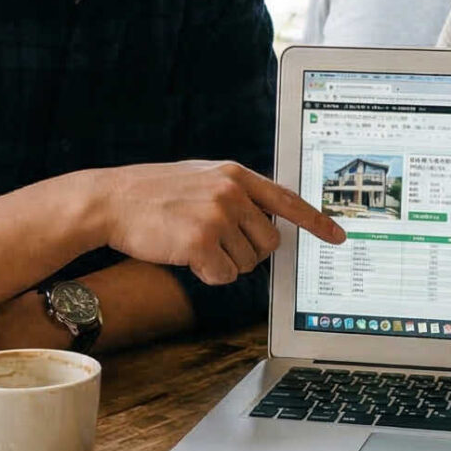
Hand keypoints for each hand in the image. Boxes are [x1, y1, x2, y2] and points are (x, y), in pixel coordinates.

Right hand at [93, 161, 345, 286]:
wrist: (112, 200)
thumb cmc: (153, 192)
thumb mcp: (200, 177)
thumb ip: (235, 191)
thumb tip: (267, 216)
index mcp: (235, 174)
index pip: (288, 199)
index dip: (316, 221)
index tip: (338, 235)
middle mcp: (232, 192)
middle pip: (269, 242)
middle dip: (247, 252)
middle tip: (215, 243)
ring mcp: (218, 216)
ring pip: (247, 263)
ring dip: (223, 263)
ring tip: (191, 241)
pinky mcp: (201, 241)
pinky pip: (223, 276)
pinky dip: (206, 274)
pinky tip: (183, 254)